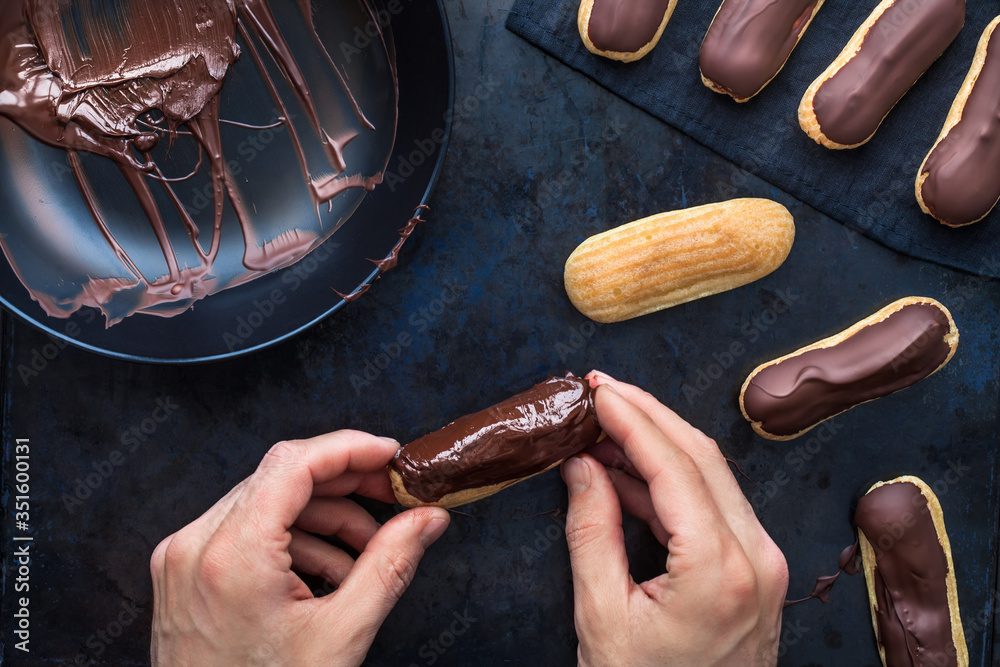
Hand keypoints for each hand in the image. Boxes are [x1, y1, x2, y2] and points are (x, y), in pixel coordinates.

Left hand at [150, 431, 449, 665]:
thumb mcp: (342, 636)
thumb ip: (391, 565)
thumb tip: (427, 519)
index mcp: (232, 556)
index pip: (294, 463)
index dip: (350, 450)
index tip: (391, 456)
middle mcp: (196, 546)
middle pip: (281, 477)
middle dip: (344, 486)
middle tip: (392, 499)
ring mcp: (183, 559)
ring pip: (265, 502)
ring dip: (322, 517)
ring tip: (364, 553)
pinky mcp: (182, 574)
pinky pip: (244, 531)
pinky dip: (291, 540)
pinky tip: (328, 572)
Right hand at [561, 372, 787, 665]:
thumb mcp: (602, 616)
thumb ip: (591, 531)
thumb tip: (582, 464)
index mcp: (720, 568)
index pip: (673, 464)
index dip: (631, 418)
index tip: (595, 390)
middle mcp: (757, 556)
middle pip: (701, 455)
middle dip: (647, 414)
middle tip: (599, 390)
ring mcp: (765, 562)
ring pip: (712, 473)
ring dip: (659, 442)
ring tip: (605, 425)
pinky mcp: (758, 570)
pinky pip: (714, 504)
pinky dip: (671, 479)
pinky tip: (628, 470)